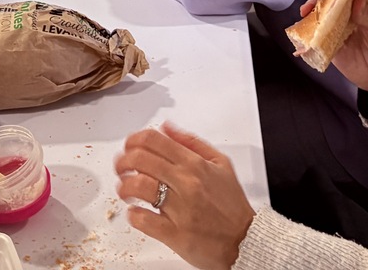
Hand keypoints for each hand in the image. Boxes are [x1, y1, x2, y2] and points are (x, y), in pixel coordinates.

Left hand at [115, 122, 254, 269]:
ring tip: (125, 190)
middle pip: (140, 159)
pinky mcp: (175, 234)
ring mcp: (179, 209)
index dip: (134, 140)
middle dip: (123, 161)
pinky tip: (135, 212)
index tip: (129, 146)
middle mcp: (186, 183)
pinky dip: (133, 215)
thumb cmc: (232, 205)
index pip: (153, 140)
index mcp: (194, 164)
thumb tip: (167, 127)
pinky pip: (143, 220)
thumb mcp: (220, 164)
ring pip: (137, 187)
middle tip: (121, 168)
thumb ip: (192, 143)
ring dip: (124, 186)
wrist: (246, 241)